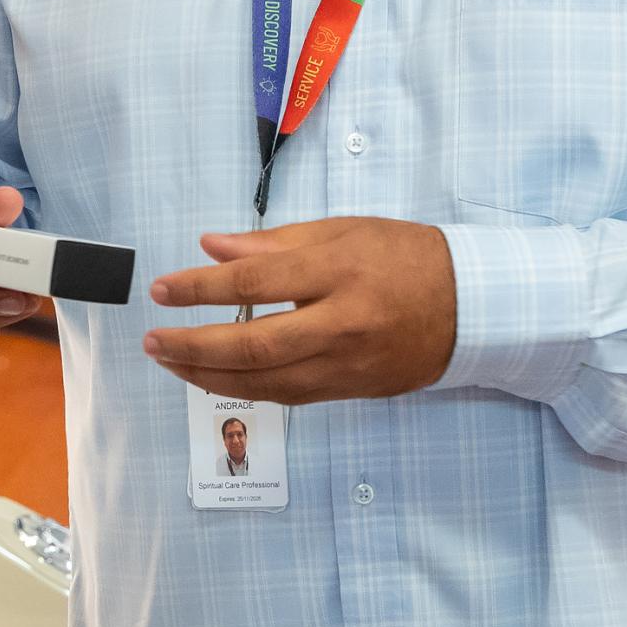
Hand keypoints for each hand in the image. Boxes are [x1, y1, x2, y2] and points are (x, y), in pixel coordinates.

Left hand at [143, 217, 457, 402]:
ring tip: (170, 361)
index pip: (255, 282)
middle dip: (195, 346)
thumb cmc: (405, 257)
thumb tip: (212, 245)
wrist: (473, 306)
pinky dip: (245, 388)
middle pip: (255, 344)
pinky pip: (290, 396)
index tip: (162, 288)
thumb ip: (274, 242)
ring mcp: (349, 363)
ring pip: (268, 382)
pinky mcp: (353, 389)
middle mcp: (343, 323)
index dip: (201, 287)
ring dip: (210, 375)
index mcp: (339, 271)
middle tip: (153, 340)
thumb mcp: (343, 230)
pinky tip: (214, 377)